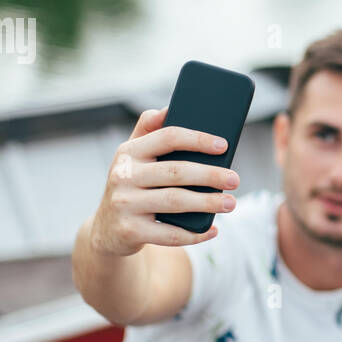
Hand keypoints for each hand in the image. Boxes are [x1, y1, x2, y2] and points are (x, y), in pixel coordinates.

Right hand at [89, 106, 239, 256]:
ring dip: (208, 203)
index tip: (223, 145)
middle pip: (176, 172)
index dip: (197, 139)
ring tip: (231, 203)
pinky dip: (195, 234)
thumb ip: (148, 131)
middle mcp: (124, 176)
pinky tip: (213, 230)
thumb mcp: (132, 157)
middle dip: (210, 175)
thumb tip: (168, 108)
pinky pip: (170, 234)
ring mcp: (125, 204)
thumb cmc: (131, 186)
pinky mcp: (130, 231)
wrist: (106, 229)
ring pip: (175, 202)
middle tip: (235, 179)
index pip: (167, 137)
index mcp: (129, 152)